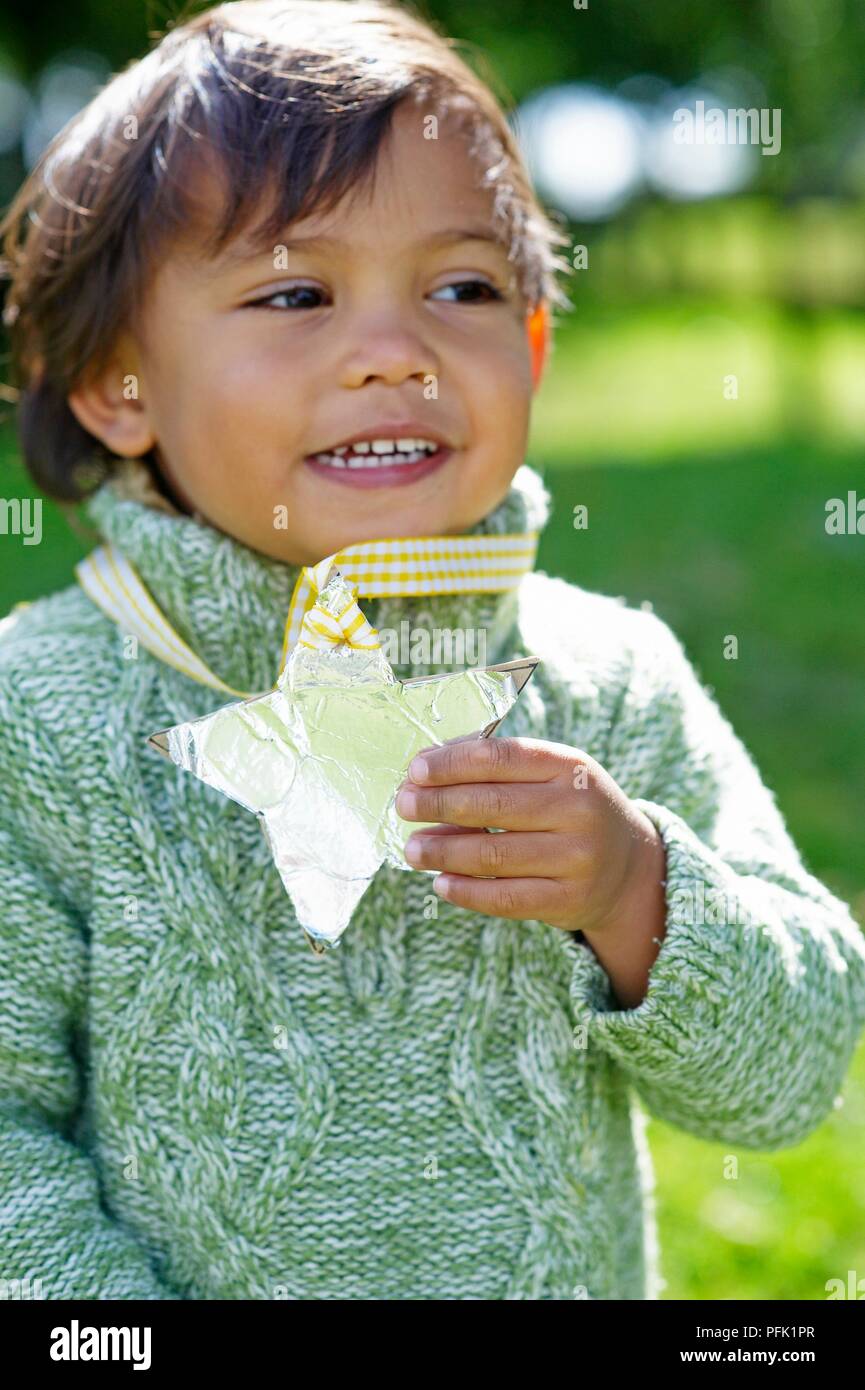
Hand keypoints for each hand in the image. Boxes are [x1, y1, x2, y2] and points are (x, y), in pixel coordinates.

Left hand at [395, 736, 663, 933]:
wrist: (628, 866)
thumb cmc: (569, 809)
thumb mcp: (551, 776)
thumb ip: (497, 770)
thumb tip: (425, 775)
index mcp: (570, 766)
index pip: (501, 757)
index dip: (452, 763)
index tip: (415, 771)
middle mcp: (579, 809)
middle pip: (493, 805)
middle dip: (439, 805)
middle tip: (404, 806)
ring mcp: (578, 857)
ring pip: (494, 854)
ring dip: (443, 852)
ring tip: (412, 849)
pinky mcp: (568, 899)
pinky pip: (505, 897)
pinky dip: (466, 891)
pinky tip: (440, 883)